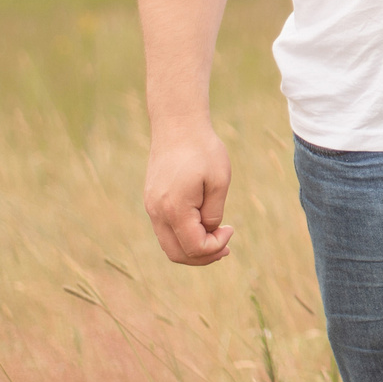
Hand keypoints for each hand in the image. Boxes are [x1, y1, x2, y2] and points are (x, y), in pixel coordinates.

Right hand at [144, 120, 234, 264]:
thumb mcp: (219, 182)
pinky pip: (165, 230)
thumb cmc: (203, 149)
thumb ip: (214, 213)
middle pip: (177, 254)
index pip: (194, 247)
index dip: (216, 247)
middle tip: (225, 247)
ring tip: (216, 238)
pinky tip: (202, 226)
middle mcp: (157, 212)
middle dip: (203, 256)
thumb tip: (210, 233)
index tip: (231, 229)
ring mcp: (151, 207)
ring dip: (193, 248)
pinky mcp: (152, 201)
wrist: (177, 125)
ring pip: (169, 244)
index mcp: (174, 209)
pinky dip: (183, 235)